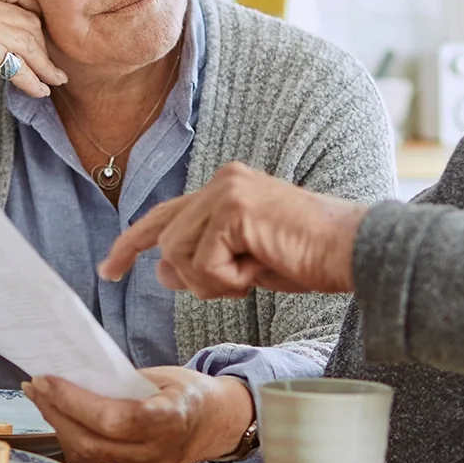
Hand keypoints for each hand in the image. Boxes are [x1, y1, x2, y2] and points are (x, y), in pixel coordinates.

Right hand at [0, 0, 68, 99]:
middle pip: (28, 16)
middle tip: (51, 64)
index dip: (36, 3)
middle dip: (44, 44)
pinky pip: (19, 64)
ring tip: (52, 81)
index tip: (42, 27)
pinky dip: (32, 80)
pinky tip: (37, 90)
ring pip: (29, 40)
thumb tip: (14, 31)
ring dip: (44, 65)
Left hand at [23, 367, 253, 462]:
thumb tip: (69, 378)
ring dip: (59, 430)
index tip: (45, 380)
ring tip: (45, 403)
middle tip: (35, 388)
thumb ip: (120, 382)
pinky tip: (63, 425)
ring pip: (87, 460)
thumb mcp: (160, 376)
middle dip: (56, 413)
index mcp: (172, 419)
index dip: (74, 401)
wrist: (215, 424)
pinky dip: (72, 447)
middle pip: (92, 442)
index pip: (114, 419)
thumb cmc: (184, 392)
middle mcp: (160, 454)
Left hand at [98, 163, 367, 299]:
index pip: (164, 215)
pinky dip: (228, 280)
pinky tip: (261, 270)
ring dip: (214, 281)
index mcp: (225, 187)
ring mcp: (227, 191)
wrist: (354, 252)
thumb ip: (203, 261)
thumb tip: (160, 269)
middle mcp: (222, 180)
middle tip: (241, 282)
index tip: (109, 270)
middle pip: (167, 240)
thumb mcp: (245, 265)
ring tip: (255, 274)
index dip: (132, 244)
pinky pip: (203, 262)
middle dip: (193, 276)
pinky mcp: (235, 208)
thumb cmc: (309, 259)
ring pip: (180, 253)